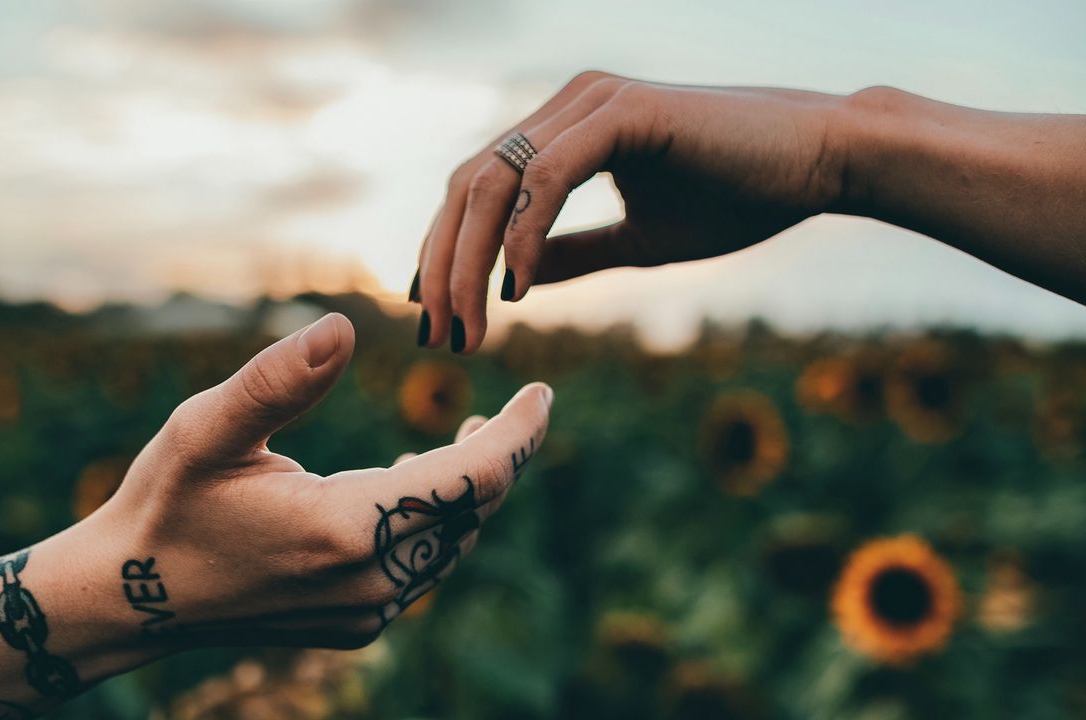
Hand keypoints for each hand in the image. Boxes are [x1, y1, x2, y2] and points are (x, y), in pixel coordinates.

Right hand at [90, 313, 551, 650]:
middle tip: (511, 409)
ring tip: (468, 438)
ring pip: (453, 543)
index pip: (472, 479)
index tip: (544, 393)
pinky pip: (424, 569)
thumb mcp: (207, 428)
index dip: (517, 434)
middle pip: (473, 511)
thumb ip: (278, 379)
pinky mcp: (356, 624)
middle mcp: (369, 580)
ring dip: (468, 491)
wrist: (131, 599)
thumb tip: (345, 327)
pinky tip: (412, 485)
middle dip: (500, 457)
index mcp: (346, 528)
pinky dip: (436, 524)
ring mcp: (366, 611)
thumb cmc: (166, 503)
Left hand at [412, 71, 848, 352]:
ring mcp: (592, 102)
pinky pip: (548, 176)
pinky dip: (525, 234)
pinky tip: (518, 287)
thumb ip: (574, 254)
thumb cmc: (739, 198)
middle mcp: (568, 106)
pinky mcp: (624, 110)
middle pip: (469, 185)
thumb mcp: (637, 242)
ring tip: (471, 327)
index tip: (437, 316)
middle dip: (443, 265)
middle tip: (440, 336)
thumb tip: (516, 284)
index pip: (476, 189)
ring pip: (495, 181)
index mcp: (566, 129)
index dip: (445, 252)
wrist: (822, 163)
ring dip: (469, 260)